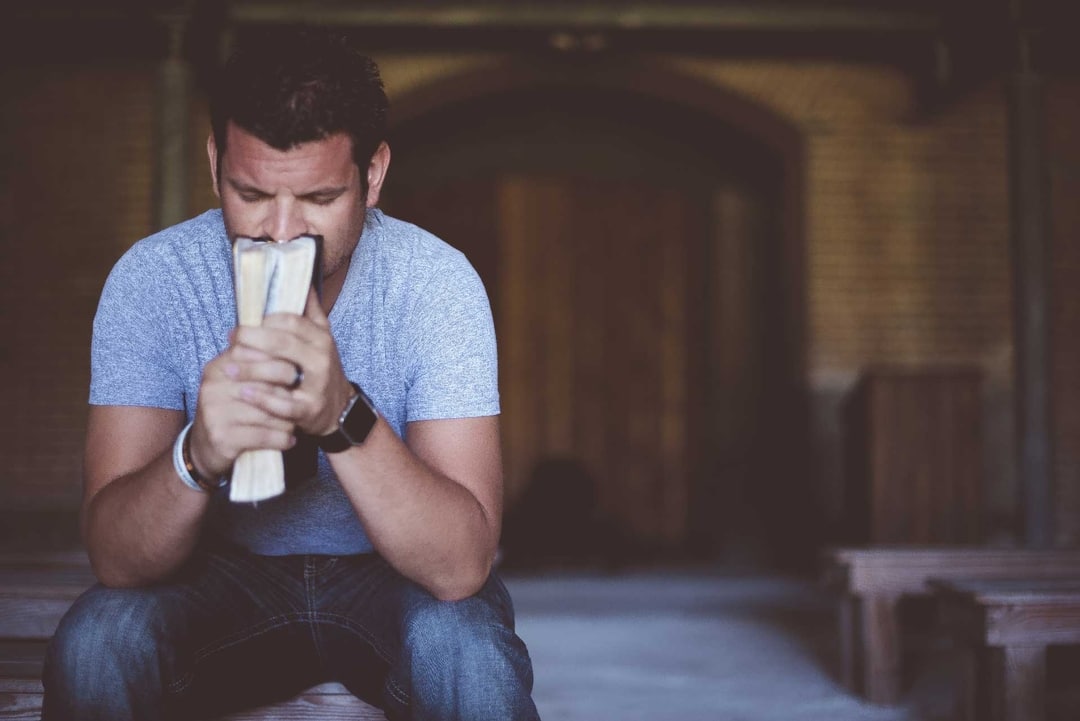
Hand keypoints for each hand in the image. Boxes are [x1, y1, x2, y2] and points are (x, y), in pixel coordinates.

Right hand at [189, 342, 298, 478]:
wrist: (205, 448)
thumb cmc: (232, 408)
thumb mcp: (238, 380)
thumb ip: (259, 360)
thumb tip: (293, 336)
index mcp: (220, 365)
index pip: (259, 353)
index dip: (285, 363)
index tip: (299, 372)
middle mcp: (214, 384)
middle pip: (268, 382)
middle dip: (290, 392)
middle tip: (301, 399)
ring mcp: (216, 411)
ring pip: (270, 411)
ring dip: (288, 420)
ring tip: (294, 422)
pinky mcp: (222, 436)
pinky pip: (265, 435)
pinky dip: (282, 439)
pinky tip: (289, 440)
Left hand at [229, 287, 353, 436]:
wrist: (338, 408)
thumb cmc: (321, 368)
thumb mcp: (322, 338)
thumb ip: (311, 311)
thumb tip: (303, 280)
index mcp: (321, 338)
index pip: (290, 320)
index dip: (263, 320)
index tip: (243, 322)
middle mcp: (322, 358)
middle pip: (283, 342)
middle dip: (251, 339)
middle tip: (231, 339)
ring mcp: (317, 384)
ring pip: (281, 370)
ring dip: (250, 368)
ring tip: (227, 368)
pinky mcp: (310, 409)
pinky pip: (282, 404)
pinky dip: (261, 398)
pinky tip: (243, 392)